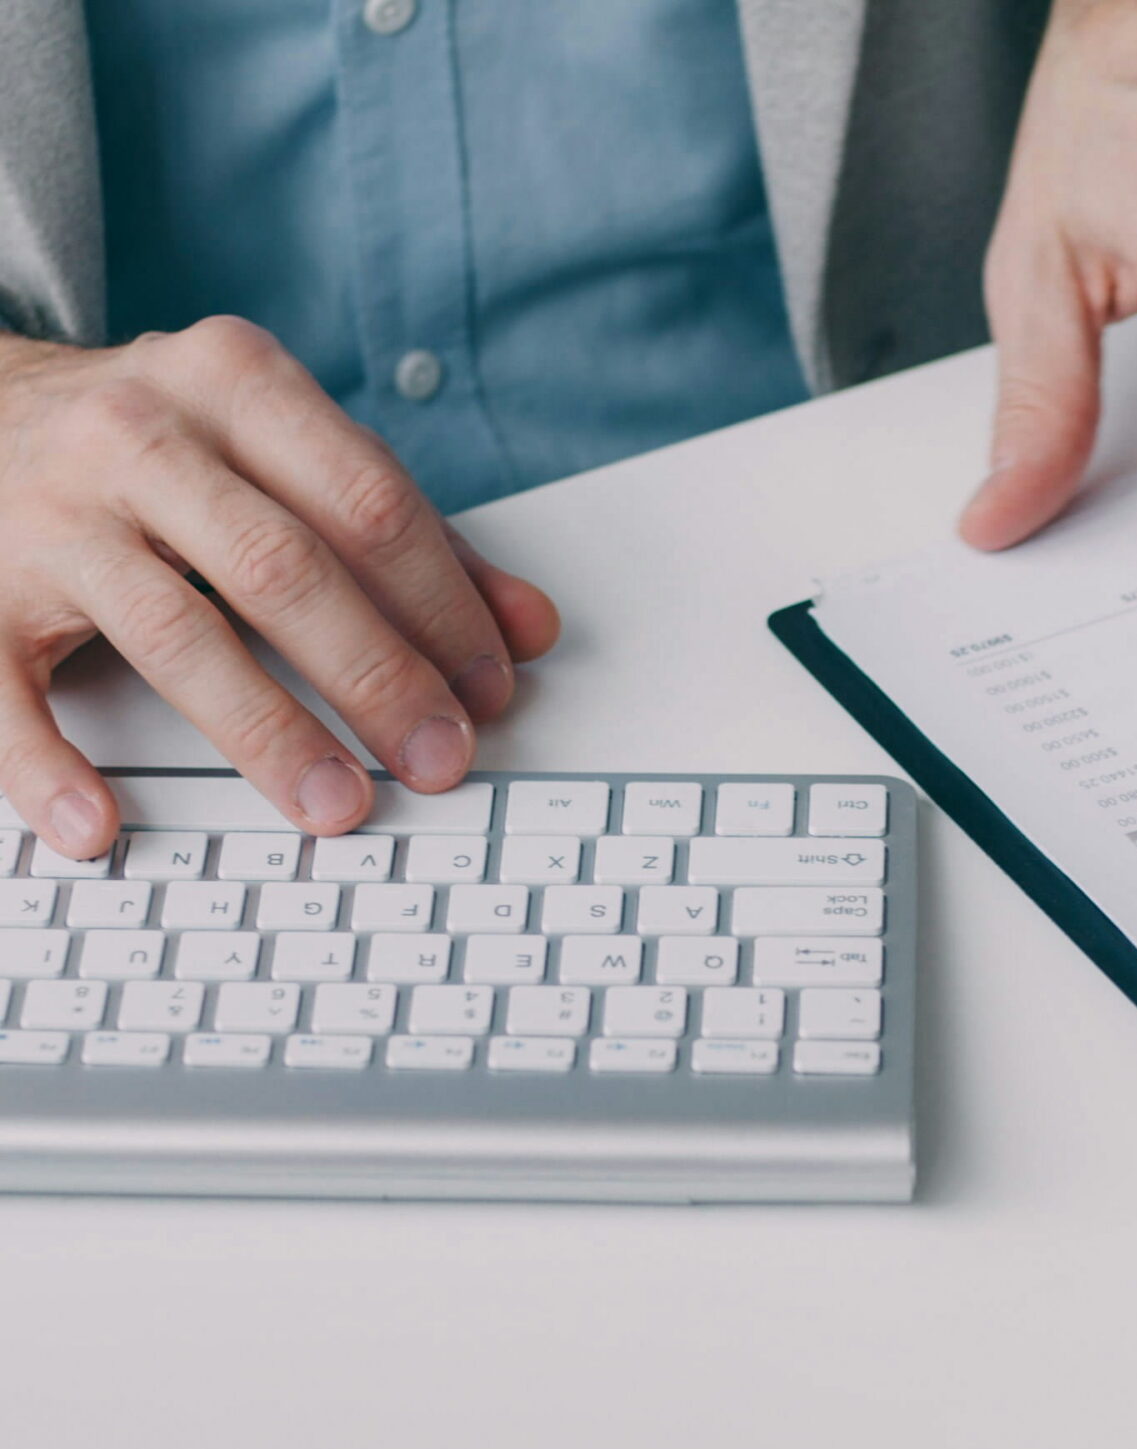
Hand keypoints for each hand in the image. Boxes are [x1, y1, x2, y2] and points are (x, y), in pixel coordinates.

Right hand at [0, 317, 559, 857]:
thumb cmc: (173, 445)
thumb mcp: (293, 455)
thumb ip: (416, 539)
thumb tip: (531, 630)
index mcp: (237, 383)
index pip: (369, 503)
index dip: (443, 607)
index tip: (491, 692)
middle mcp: (141, 435)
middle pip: (285, 570)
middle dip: (378, 676)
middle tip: (440, 759)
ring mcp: (49, 511)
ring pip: (175, 632)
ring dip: (267, 733)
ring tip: (336, 805)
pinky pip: (1, 688)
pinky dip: (44, 764)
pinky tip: (99, 825)